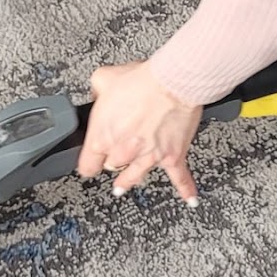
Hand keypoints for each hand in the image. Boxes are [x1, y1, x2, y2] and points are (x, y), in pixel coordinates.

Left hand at [78, 60, 202, 202]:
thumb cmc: (141, 80)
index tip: (91, 163)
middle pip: (112, 167)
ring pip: (134, 176)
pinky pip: (180, 178)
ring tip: (122, 186)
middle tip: (115, 154)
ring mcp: (148, 157)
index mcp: (103, 136)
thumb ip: (97, 90)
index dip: (89, 163)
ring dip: (128, 180)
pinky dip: (185, 189)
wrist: (172, 83)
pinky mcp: (172, 156)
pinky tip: (189, 198)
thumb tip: (98, 92)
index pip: (87, 165)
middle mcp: (123, 152)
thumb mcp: (105, 78)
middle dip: (113, 159)